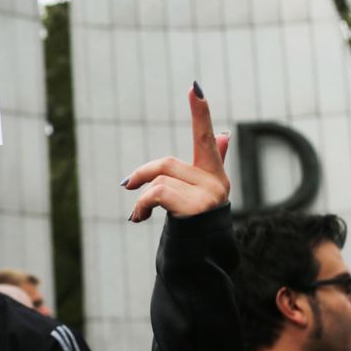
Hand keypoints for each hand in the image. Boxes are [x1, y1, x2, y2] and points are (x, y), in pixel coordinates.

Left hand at [122, 83, 229, 221]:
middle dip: (143, 175)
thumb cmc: (194, 226)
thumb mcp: (199, 195)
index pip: (206, 137)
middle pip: (166, 165)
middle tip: (127, 186)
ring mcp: (210, 196)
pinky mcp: (198, 208)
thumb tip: (224, 135)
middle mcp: (217, 183)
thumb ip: (209, 164)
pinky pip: (158, 194)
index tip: (194, 86)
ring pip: (159, 181)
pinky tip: (138, 219)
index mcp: (215, 175)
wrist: (198, 263)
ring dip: (141, 199)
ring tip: (138, 215)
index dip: (200, 112)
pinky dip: (142, 205)